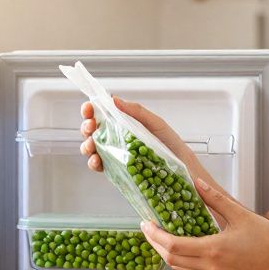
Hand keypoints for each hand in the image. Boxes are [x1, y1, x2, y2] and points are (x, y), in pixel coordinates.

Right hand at [79, 96, 197, 174]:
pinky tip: (96, 160)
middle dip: (86, 126)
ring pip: (92, 147)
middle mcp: (116, 137)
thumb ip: (136, 111)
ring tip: (91, 145)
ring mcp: (115, 153)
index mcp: (124, 123)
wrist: (182, 167)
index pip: (102, 113)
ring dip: (86, 145)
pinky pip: (99, 166)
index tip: (88, 107)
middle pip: (93, 129)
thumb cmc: (171, 144)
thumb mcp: (155, 123)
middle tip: (90, 126)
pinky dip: (93, 162)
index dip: (91, 109)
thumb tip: (115, 99)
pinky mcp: (116, 170)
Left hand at [140, 177, 268, 269]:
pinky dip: (181, 259)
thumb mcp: (240, 214)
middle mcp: (210, 267)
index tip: (146, 223)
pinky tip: (181, 246)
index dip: (155, 235)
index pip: (172, 245)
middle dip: (155, 244)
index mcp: (213, 250)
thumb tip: (196, 183)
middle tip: (148, 227)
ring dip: (166, 253)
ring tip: (160, 236)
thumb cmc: (268, 239)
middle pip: (171, 259)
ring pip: (179, 268)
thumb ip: (215, 198)